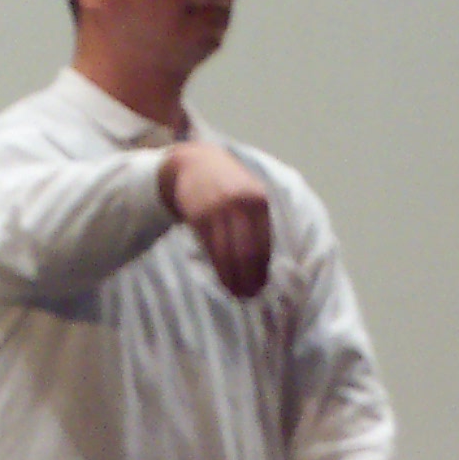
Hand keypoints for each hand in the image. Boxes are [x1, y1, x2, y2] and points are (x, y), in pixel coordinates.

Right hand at [158, 141, 271, 297]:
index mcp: (259, 201)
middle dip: (249, 278)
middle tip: (249, 294)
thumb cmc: (227, 186)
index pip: (264, 244)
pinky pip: (211, 249)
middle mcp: (241, 204)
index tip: (261, 286)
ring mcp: (219, 210)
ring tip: (236, 291)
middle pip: (247, 252)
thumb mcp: (249, 196)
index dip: (262, 269)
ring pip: (228, 254)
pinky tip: (222, 277)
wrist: (194, 165)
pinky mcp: (199, 216)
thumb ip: (257, 224)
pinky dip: (218, 267)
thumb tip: (265, 266)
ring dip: (232, 277)